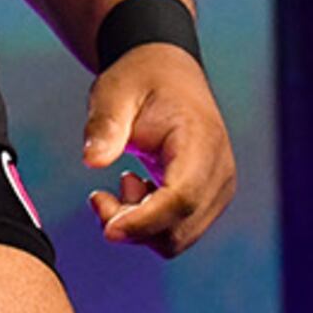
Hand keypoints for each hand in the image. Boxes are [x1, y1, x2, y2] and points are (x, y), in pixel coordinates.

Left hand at [77, 43, 234, 256]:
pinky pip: (177, 231)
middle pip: (180, 227)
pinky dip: (148, 224)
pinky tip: (134, 189)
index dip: (145, 220)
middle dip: (133, 226)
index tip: (107, 228)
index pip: (182, 197)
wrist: (167, 74)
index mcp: (201, 140)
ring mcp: (218, 188)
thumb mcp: (114, 93)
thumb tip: (93, 160)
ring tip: (121, 184)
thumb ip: (104, 126)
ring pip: (177, 238)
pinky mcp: (208, 199)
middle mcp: (219, 170)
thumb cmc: (141, 80)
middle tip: (99, 197)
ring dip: (138, 226)